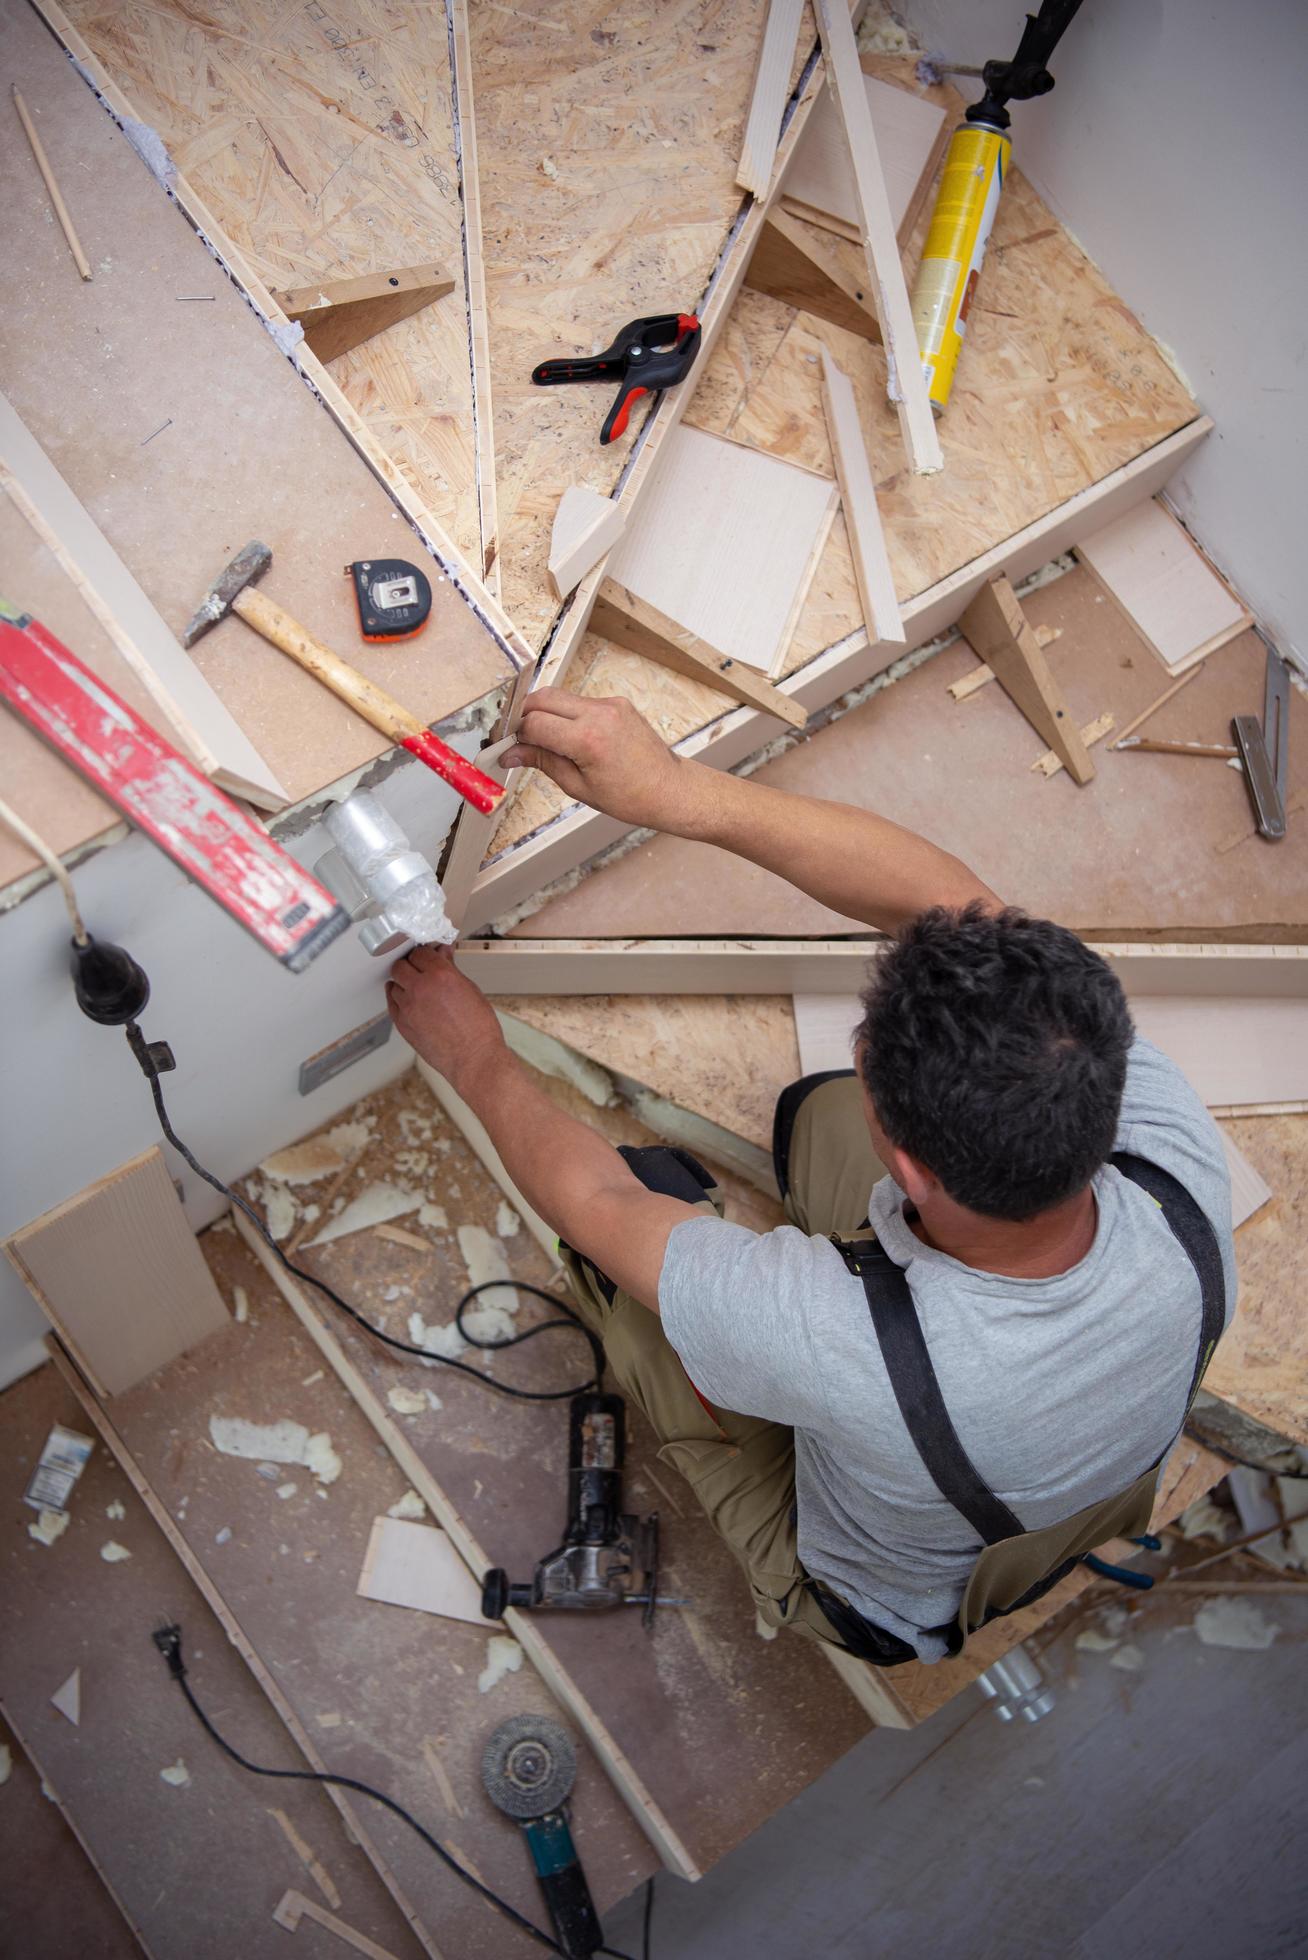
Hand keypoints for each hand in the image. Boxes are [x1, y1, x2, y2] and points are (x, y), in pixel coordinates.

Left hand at [386, 944, 505, 1093]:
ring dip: (404, 984)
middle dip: (411, 966)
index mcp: (441, 975)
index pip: (420, 953)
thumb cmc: (478, 1029)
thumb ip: (452, 970)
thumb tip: (444, 956)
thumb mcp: (470, 990)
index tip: (428, 957)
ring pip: (394, 984)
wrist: (473, 1058)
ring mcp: (408, 1007)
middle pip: (401, 965)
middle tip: (420, 970)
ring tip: (417, 990)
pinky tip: (409, 1002)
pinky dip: (399, 1000)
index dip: (425, 954)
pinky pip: (392, 1004)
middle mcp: (420, 988)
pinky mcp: (402, 1024)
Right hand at [502, 689, 693, 831]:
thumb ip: (543, 762)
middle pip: (542, 698)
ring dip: (544, 714)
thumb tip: (512, 753)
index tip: (505, 746)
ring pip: (560, 697)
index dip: (514, 734)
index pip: (534, 723)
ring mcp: (610, 705)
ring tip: (541, 741)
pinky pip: (580, 702)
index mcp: (589, 740)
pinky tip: (567, 738)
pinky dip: (566, 715)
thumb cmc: (631, 797)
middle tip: (515, 738)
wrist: (670, 789)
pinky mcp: (617, 703)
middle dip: (522, 715)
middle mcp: (600, 714)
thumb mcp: (578, 787)